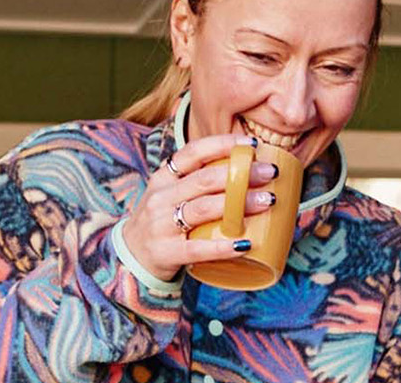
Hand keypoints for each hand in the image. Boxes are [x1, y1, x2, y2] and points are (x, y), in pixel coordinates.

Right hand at [119, 134, 279, 281]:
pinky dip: (223, 246)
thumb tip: (249, 167)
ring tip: (268, 201)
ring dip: (239, 204)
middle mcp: (161, 198)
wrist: (130, 256)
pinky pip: (198, 248)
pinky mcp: (167, 252)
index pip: (192, 152)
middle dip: (241, 174)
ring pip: (204, 210)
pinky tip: (246, 244)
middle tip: (270, 173)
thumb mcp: (169, 193)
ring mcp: (161, 225)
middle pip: (205, 180)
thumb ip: (197, 180)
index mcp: (163, 178)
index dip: (223, 144)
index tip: (252, 143)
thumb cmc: (162, 220)